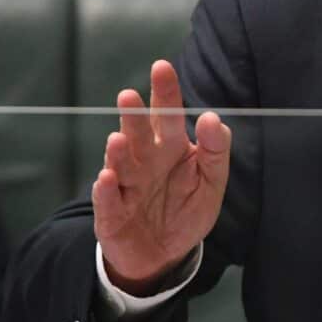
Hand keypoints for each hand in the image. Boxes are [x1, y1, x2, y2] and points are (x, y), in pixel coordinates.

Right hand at [92, 60, 231, 294]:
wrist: (165, 255)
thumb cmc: (186, 208)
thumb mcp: (212, 180)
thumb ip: (216, 149)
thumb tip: (212, 118)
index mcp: (169, 146)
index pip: (166, 114)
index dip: (165, 92)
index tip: (162, 67)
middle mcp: (143, 160)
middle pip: (138, 134)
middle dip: (133, 117)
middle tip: (129, 96)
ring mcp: (125, 185)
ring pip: (119, 164)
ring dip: (117, 152)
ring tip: (118, 138)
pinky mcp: (111, 214)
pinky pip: (108, 201)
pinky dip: (106, 191)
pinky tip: (107, 179)